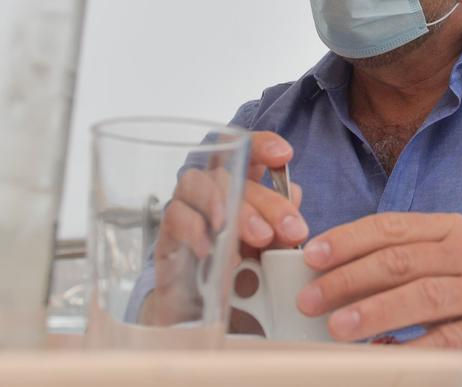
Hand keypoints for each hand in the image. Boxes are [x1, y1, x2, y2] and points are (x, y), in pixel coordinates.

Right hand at [144, 132, 306, 324]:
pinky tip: (216, 251)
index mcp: (238, 188)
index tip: (284, 156)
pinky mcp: (166, 235)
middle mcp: (209, 191)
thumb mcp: (270, 252)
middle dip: (266, 201)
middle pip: (230, 174)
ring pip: (198, 184)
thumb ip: (283, 225)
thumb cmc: (237, 277)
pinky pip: (175, 216)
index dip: (262, 144)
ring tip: (257, 239)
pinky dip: (197, 230)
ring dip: (231, 208)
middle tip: (289, 231)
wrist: (200, 316)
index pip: (243, 151)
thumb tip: (295, 195)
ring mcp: (185, 209)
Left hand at [295, 212, 461, 380]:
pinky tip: (384, 354)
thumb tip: (327, 275)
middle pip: (401, 261)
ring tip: (338, 327)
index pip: (390, 227)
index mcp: (450, 230)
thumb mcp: (439, 267)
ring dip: (375, 311)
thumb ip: (395, 264)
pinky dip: (414, 347)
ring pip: (423, 296)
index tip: (311, 257)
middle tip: (311, 299)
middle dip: (349, 279)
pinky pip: (450, 339)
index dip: (347, 240)